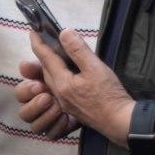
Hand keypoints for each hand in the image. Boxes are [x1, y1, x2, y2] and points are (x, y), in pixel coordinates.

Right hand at [14, 60, 78, 138]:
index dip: (27, 91)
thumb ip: (39, 67)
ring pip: (34, 127)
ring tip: (60, 109)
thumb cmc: (72, 77)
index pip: (19, 94)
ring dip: (46, 117)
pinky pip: (51, 135)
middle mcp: (35, 108)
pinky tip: (67, 118)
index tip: (40, 85)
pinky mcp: (57, 130)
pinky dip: (58, 127)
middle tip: (49, 98)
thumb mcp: (56, 68)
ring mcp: (45, 121)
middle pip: (23, 114)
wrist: (94, 93)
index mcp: (32, 92)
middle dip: (35, 106)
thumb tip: (23, 66)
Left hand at [31, 29, 135, 145]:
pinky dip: (59, 77)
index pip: (45, 57)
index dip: (38, 43)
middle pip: (46, 69)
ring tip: (56, 55)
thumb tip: (63, 33)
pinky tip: (67, 74)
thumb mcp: (95, 68)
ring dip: (51, 66)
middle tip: (46, 41)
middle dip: (44, 54)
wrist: (121, 123)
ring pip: (52, 80)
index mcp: (61, 82)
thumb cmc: (110, 95)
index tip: (33, 31)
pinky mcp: (73, 108)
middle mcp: (58, 93)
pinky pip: (59, 88)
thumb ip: (78, 50)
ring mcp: (65, 103)